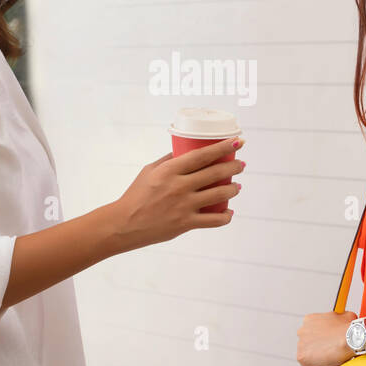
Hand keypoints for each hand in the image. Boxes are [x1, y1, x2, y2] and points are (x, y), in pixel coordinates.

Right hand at [111, 137, 244, 249]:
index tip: (237, 141)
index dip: (222, 147)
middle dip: (233, 166)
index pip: (202, 155)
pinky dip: (225, 216)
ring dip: (233, 189)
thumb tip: (185, 150)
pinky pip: (214, 221)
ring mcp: (183, 206)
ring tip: (237, 186)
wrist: (124, 224)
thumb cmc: (136, 195)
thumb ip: (168, 160)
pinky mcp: (185, 224)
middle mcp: (179, 187)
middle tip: (241, 164)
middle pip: (215, 173)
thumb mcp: (150, 171)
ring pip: (219, 195)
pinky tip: (228, 212)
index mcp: (169, 170)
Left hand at [296, 310, 356, 365]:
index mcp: (309, 320)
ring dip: (323, 361)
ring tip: (336, 362)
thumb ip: (340, 319)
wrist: (352, 338)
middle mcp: (302, 330)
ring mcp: (300, 344)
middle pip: (312, 345)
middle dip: (323, 350)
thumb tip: (345, 323)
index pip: (315, 334)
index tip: (333, 345)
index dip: (326, 341)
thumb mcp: (346, 317)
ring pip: (312, 357)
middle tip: (335, 355)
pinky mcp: (302, 357)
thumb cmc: (350, 329)